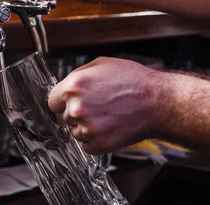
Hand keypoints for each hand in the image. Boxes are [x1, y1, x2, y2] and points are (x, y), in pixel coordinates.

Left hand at [47, 57, 162, 153]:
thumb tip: (66, 85)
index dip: (61, 101)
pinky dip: (95, 140)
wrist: (157, 101)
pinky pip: (86, 145)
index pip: (51, 101)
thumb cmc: (133, 81)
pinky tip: (108, 127)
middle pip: (63, 117)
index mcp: (73, 86)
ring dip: (85, 127)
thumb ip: (78, 75)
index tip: (68, 103)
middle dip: (76, 113)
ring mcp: (87, 127)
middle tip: (96, 107)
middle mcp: (77, 108)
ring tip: (105, 116)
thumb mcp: (101, 64)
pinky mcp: (99, 143)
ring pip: (75, 132)